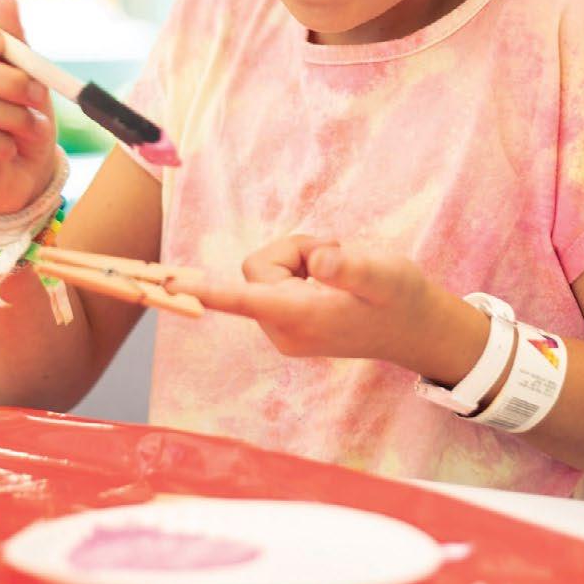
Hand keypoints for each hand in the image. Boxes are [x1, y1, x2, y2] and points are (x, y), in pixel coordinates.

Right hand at [0, 0, 57, 215]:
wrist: (29, 175)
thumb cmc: (25, 121)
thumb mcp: (29, 79)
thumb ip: (16, 44)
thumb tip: (6, 0)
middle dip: (6, 80)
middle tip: (36, 93)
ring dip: (12, 115)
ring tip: (32, 127)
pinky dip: (4, 142)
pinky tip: (11, 149)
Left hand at [168, 233, 447, 368]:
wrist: (415, 328)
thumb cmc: (401, 297)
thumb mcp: (384, 274)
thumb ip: (350, 267)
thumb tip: (318, 261)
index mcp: (301, 317)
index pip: (245, 300)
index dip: (208, 291)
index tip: (168, 285)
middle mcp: (283, 329)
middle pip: (258, 269)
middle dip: (295, 252)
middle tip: (336, 258)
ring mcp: (283, 331)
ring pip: (266, 273)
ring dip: (301, 260)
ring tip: (338, 271)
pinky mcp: (286, 325)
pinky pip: (275, 283)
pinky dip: (301, 271)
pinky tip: (332, 282)